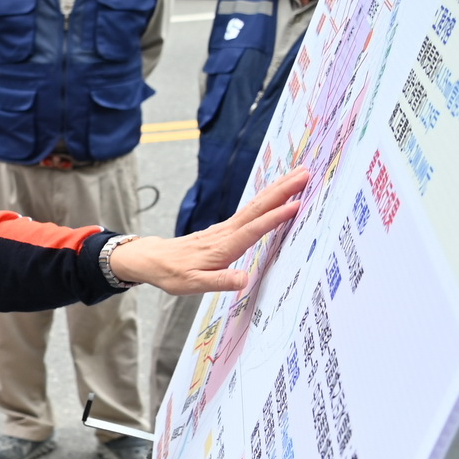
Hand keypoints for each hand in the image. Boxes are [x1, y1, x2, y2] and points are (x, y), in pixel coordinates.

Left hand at [107, 168, 309, 294]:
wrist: (153, 259)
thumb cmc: (172, 273)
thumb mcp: (193, 284)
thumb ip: (220, 281)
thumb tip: (244, 280)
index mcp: (224, 246)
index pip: (254, 229)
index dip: (274, 218)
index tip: (296, 205)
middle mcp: (226, 232)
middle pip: (258, 207)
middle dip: (283, 191)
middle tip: (306, 174)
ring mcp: (225, 227)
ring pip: (256, 204)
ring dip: (278, 189)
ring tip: (299, 174)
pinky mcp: (224, 227)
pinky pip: (250, 209)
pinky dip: (266, 198)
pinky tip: (276, 192)